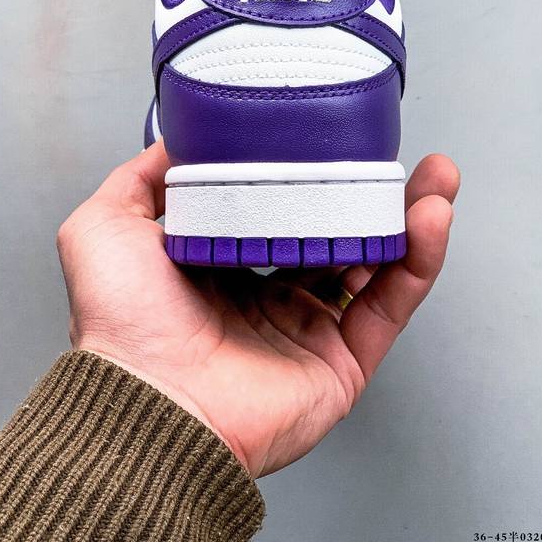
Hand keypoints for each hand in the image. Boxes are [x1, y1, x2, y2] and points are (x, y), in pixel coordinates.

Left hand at [57, 142, 458, 477]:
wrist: (147, 400)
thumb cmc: (121, 324)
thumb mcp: (106, 225)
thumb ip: (142, 178)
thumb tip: (176, 141)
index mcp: (225, 265)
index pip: (282, 212)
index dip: (313, 176)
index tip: (336, 141)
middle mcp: (269, 296)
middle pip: (338, 233)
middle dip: (375, 193)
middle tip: (399, 156)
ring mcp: (309, 330)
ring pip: (375, 265)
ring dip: (411, 218)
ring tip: (436, 178)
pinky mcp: (341, 362)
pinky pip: (390, 306)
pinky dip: (418, 261)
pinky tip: (431, 219)